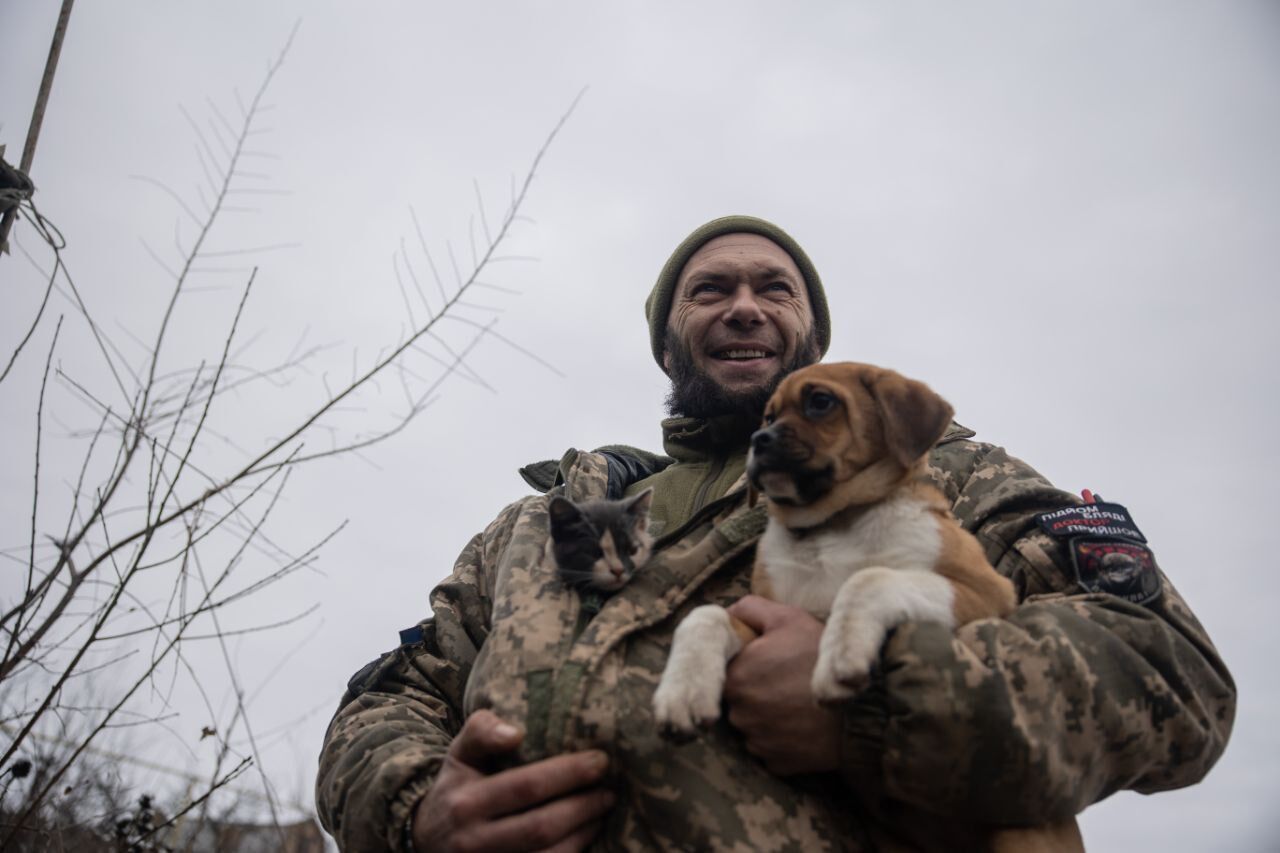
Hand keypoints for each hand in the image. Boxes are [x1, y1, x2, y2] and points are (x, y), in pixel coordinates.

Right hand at [411, 710, 614, 851]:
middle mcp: (474, 840)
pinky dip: (571, 852)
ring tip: (603, 808)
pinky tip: (587, 833)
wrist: (427, 840)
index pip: (525, 787)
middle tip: (610, 788)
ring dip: (583, 833)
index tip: (600, 760)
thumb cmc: (457, 786)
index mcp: (466, 802)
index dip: (567, 774)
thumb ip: (481, 730)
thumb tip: (516, 733)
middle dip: (583, 806)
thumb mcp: (459, 753)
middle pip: (541, 826)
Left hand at [723, 596, 841, 775]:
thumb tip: (727, 613)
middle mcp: (740, 713)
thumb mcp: (789, 619)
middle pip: (738, 700)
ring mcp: (758, 741)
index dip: (747, 664)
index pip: (727, 671)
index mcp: (736, 677)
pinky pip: (770, 749)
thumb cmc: (822, 658)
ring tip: (797, 703)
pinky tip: (802, 725)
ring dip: (767, 717)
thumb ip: (751, 610)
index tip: (769, 662)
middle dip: (756, 691)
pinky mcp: (776, 763)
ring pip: (752, 725)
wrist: (862, 706)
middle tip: (787, 681)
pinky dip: (781, 739)